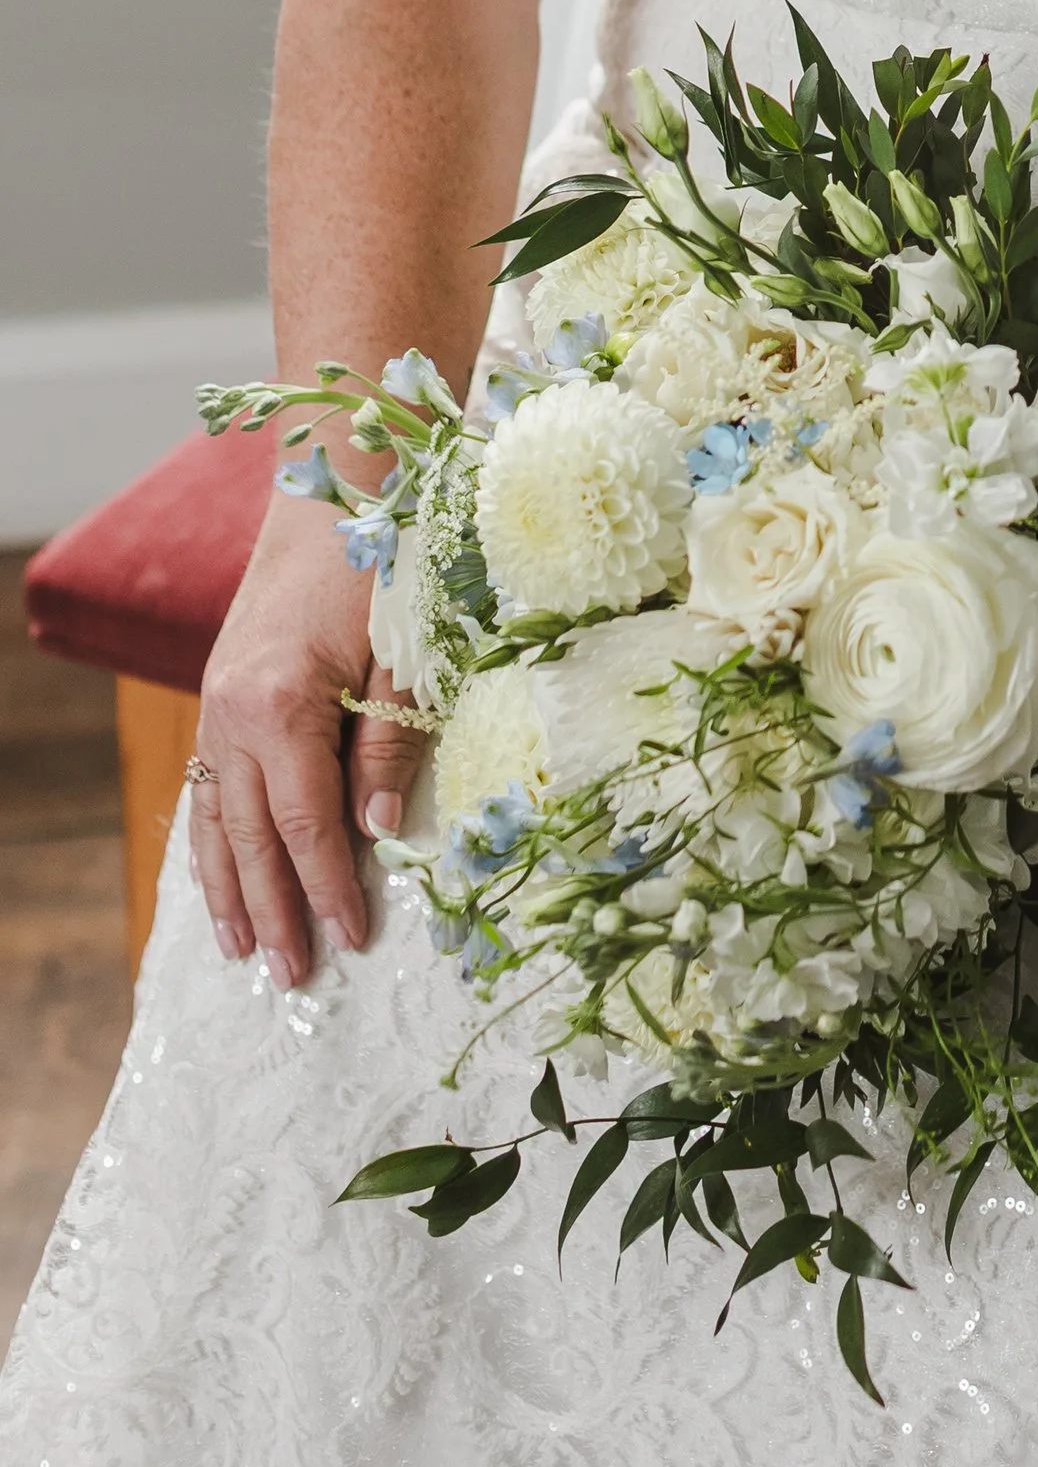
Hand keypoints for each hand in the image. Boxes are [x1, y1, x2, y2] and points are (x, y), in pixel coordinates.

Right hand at [189, 494, 412, 984]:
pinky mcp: (215, 693)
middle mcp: (235, 711)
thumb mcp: (404, 652)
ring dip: (229, 888)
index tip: (351, 939)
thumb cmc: (383, 562)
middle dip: (272, 909)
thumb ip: (390, 740)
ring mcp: (215, 703)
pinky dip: (207, 838)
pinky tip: (215, 877)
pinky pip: (203, 783)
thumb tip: (381, 830)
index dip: (329, 885)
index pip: (306, 823)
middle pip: (250, 835)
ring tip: (240, 951)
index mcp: (284, 702)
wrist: (329, 491)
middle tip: (292, 975)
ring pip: (214, 818)